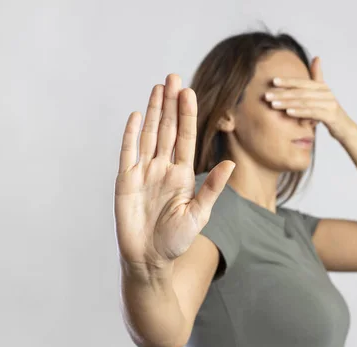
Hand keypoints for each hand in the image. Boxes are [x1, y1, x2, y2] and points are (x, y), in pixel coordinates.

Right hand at [114, 74, 234, 270]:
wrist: (149, 259)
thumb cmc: (177, 240)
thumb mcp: (199, 214)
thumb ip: (213, 187)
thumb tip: (230, 162)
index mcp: (183, 174)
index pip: (186, 138)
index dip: (187, 115)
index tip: (189, 92)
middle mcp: (164, 168)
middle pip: (168, 130)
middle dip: (171, 104)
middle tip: (174, 77)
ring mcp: (144, 173)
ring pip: (150, 135)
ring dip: (153, 112)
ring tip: (158, 87)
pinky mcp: (126, 181)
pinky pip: (128, 153)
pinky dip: (131, 135)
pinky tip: (137, 116)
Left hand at [264, 56, 356, 141]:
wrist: (345, 129)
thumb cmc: (329, 112)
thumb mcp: (322, 96)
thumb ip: (317, 78)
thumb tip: (316, 57)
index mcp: (322, 87)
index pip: (302, 82)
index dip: (287, 81)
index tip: (273, 81)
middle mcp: (326, 93)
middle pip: (301, 92)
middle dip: (282, 93)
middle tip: (267, 95)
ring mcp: (329, 104)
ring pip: (305, 102)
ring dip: (287, 103)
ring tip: (273, 104)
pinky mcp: (331, 116)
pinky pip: (312, 113)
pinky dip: (299, 112)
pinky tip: (288, 112)